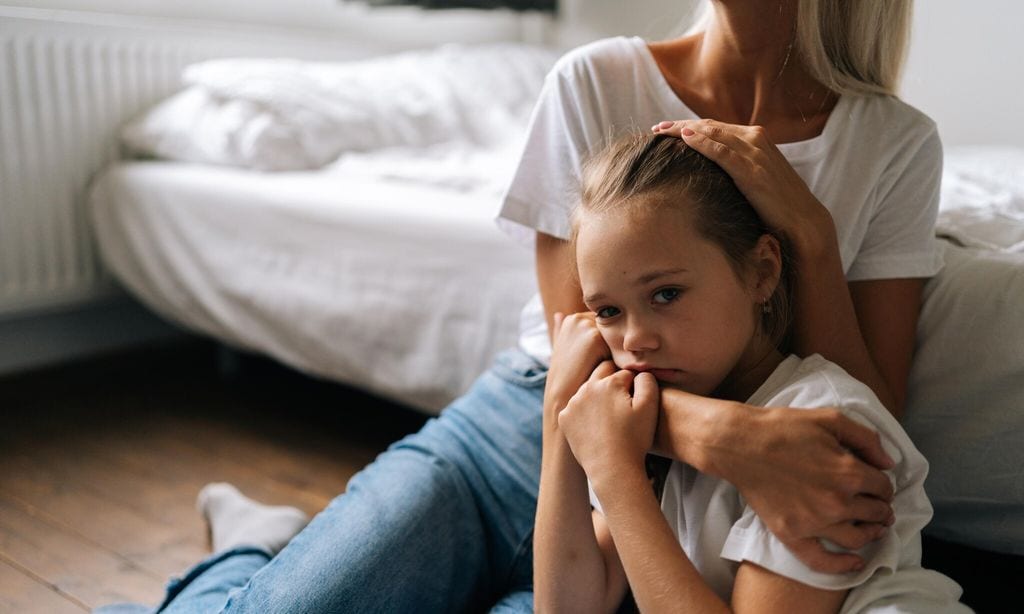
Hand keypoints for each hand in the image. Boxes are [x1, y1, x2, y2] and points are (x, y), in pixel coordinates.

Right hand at [544, 312, 610, 416]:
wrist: (564, 402)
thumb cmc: (567, 379)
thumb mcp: (562, 350)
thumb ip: (562, 331)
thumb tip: (559, 314)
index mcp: (573, 319)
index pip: (606, 328)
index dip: (608, 347)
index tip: (601, 364)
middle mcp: (578, 318)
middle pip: (613, 331)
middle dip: (615, 347)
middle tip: (608, 368)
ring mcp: (586, 326)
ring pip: (617, 339)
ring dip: (618, 354)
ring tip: (608, 371)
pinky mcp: (594, 337)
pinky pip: (618, 347)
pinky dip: (618, 360)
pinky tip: (608, 373)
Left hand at [558, 361, 659, 480]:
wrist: (612, 468)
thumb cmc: (634, 439)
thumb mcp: (650, 407)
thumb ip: (647, 381)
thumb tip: (638, 372)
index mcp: (609, 383)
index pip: (625, 374)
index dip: (634, 387)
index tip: (636, 403)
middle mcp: (587, 388)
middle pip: (603, 373)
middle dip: (613, 382)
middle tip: (622, 403)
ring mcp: (573, 403)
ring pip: (588, 389)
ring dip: (597, 395)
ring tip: (610, 415)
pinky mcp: (565, 418)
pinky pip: (576, 406)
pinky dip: (584, 411)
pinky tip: (595, 424)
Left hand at [651, 119, 831, 244]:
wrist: (801, 219)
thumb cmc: (776, 202)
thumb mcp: (754, 176)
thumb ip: (736, 165)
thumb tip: (710, 168)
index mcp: (755, 138)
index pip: (716, 126)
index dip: (689, 126)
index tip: (667, 129)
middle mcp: (755, 139)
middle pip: (710, 126)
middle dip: (681, 126)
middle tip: (657, 128)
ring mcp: (754, 153)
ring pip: (713, 134)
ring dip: (685, 130)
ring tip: (662, 131)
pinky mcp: (752, 170)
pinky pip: (722, 152)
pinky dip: (703, 143)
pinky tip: (685, 139)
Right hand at [661, 388, 895, 572]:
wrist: (738, 444)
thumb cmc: (783, 427)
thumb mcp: (829, 419)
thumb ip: (866, 438)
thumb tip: (889, 463)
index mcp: (848, 472)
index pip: (883, 487)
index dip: (883, 484)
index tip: (877, 483)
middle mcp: (836, 502)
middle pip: (875, 513)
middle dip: (881, 507)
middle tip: (878, 505)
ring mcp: (814, 522)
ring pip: (857, 538)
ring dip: (871, 533)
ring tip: (873, 528)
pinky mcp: (792, 534)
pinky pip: (822, 561)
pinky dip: (843, 566)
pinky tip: (856, 562)